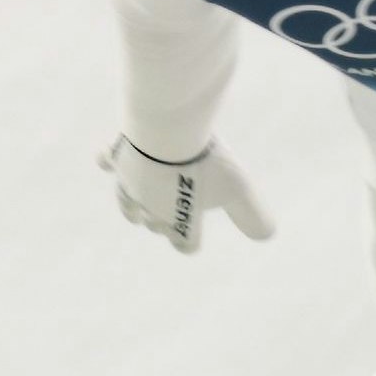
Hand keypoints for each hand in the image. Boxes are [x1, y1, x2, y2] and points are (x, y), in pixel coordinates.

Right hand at [98, 135, 274, 253]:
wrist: (166, 132)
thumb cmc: (205, 164)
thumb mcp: (239, 189)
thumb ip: (252, 215)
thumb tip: (266, 235)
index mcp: (179, 220)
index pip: (185, 243)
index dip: (189, 240)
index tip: (192, 234)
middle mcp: (150, 209)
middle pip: (154, 223)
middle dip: (162, 218)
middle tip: (177, 201)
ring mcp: (129, 183)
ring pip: (127, 201)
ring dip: (134, 202)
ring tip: (141, 196)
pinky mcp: (117, 157)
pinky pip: (108, 160)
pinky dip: (109, 160)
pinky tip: (109, 157)